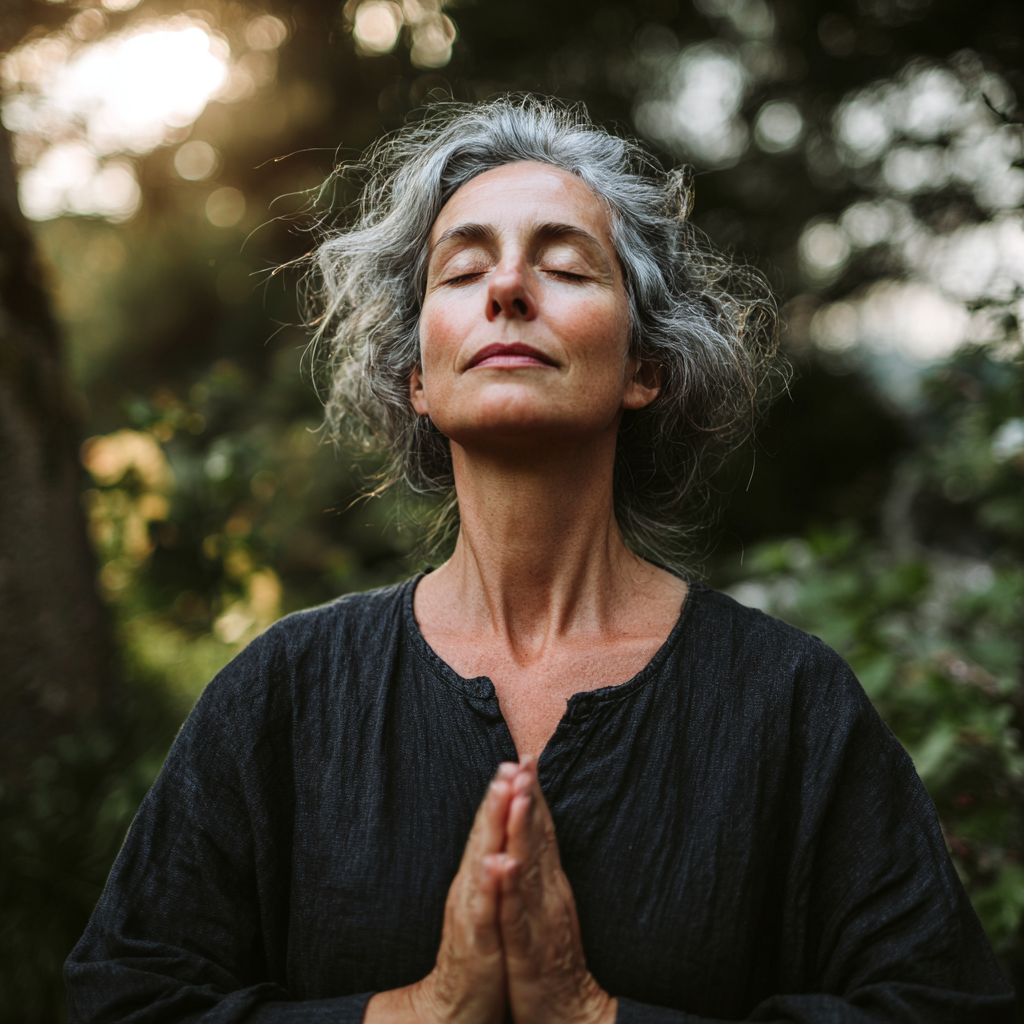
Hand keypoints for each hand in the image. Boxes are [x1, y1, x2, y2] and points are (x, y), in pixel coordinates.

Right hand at [364, 763, 517, 1023]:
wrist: (453, 1004)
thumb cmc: (480, 949)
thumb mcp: (489, 900)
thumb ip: (493, 862)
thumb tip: (503, 828)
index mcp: (479, 874)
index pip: (492, 826)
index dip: (506, 792)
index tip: (520, 759)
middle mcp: (471, 884)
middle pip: (485, 832)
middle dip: (497, 796)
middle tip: (509, 762)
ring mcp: (472, 909)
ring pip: (483, 859)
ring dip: (492, 825)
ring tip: (504, 793)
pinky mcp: (476, 940)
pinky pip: (484, 909)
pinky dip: (491, 883)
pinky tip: (498, 861)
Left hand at [499, 758, 615, 1023]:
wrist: (569, 1013)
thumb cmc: (552, 958)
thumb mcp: (549, 908)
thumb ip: (545, 871)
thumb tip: (539, 837)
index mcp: (550, 883)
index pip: (541, 830)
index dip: (534, 793)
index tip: (526, 757)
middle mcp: (549, 893)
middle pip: (539, 838)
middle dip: (531, 798)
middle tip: (526, 761)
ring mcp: (540, 919)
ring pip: (529, 867)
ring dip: (524, 830)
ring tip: (520, 797)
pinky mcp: (527, 948)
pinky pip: (516, 915)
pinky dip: (511, 888)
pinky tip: (504, 864)